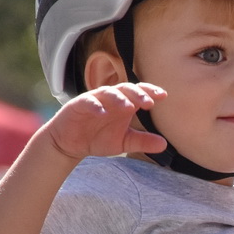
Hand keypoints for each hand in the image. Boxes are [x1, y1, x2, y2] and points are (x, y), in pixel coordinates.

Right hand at [43, 82, 167, 161]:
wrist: (69, 144)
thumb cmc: (97, 138)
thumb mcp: (123, 142)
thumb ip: (142, 141)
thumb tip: (165, 144)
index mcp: (123, 104)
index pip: (139, 93)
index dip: (150, 91)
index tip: (164, 96)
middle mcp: (110, 98)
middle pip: (125, 89)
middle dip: (138, 94)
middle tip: (149, 102)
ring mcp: (94, 100)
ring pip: (107, 92)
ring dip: (119, 98)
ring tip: (129, 107)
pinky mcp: (78, 105)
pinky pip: (88, 102)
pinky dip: (95, 106)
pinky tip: (102, 113)